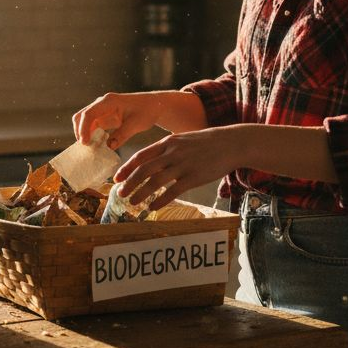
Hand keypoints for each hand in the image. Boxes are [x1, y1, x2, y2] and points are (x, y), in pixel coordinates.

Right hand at [72, 92, 160, 150]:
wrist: (153, 105)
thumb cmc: (146, 111)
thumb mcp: (136, 124)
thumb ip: (122, 135)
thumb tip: (108, 147)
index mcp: (109, 102)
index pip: (89, 114)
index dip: (83, 129)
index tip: (84, 143)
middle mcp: (101, 104)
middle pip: (81, 116)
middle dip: (80, 132)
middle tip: (85, 148)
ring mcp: (101, 110)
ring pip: (83, 121)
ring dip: (84, 134)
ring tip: (90, 149)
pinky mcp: (103, 117)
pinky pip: (91, 126)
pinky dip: (90, 136)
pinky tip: (95, 146)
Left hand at [115, 126, 239, 209]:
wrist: (231, 143)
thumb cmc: (206, 143)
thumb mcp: (183, 140)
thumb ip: (167, 149)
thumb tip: (150, 161)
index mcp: (167, 142)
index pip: (140, 156)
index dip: (126, 168)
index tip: (116, 179)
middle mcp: (172, 153)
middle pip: (144, 169)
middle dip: (129, 183)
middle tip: (120, 194)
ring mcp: (183, 165)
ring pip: (155, 181)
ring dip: (141, 194)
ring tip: (133, 203)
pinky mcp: (194, 177)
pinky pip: (173, 191)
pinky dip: (160, 200)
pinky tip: (153, 208)